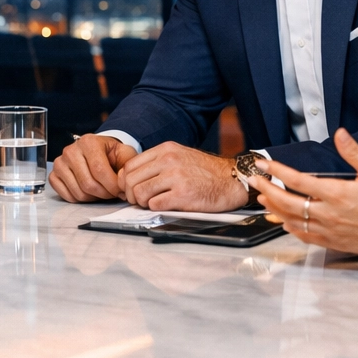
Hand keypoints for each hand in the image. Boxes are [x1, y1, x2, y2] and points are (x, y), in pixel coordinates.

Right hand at [48, 134, 134, 201]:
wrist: (97, 151)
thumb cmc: (110, 154)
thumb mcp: (124, 153)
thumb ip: (128, 165)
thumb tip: (124, 182)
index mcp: (88, 142)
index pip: (99, 170)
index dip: (113, 186)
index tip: (121, 191)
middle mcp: (70, 150)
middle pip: (88, 184)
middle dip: (104, 194)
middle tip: (113, 194)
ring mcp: (60, 163)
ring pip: (78, 192)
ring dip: (93, 198)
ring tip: (102, 191)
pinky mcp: (54, 174)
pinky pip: (66, 195)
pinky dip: (80, 199)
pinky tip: (89, 192)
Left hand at [119, 142, 249, 211]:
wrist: (232, 180)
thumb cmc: (205, 172)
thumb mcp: (180, 156)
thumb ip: (157, 163)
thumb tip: (131, 178)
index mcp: (165, 150)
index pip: (130, 165)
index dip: (125, 181)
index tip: (130, 189)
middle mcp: (169, 160)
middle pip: (131, 180)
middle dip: (130, 194)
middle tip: (139, 200)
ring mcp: (176, 177)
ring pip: (139, 193)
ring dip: (142, 203)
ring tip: (152, 203)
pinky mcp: (183, 195)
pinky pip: (155, 205)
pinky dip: (155, 208)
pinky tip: (165, 205)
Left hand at [248, 128, 357, 256]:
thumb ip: (354, 153)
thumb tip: (340, 134)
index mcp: (337, 194)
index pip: (298, 180)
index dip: (277, 171)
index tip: (263, 164)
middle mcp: (330, 214)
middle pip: (288, 202)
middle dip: (267, 190)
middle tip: (254, 181)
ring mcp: (330, 230)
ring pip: (293, 221)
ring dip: (275, 210)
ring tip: (263, 200)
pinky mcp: (335, 243)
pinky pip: (306, 237)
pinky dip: (292, 229)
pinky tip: (285, 223)